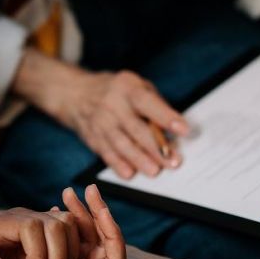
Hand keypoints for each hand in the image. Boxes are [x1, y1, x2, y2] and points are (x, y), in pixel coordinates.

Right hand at [0, 185, 125, 258]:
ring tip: (68, 193)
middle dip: (97, 217)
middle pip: (101, 246)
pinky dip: (62, 221)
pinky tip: (55, 206)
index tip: (100, 208)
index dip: (113, 234)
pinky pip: (64, 240)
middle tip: (88, 190)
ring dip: (79, 216)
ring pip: (83, 240)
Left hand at [0, 205, 82, 258]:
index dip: (38, 253)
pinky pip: (69, 231)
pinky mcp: (44, 230)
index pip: (31, 226)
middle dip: (59, 255)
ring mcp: (34, 220)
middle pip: (56, 222)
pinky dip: (72, 250)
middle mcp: (20, 216)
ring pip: (67, 224)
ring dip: (69, 253)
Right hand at [11, 48, 189, 179]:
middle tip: (172, 161)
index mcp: (127, 87)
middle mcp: (112, 105)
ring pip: (121, 144)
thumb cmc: (116, 91)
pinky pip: (106, 153)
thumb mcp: (136, 85)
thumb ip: (154, 104)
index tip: (183, 130)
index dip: (165, 117)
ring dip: (139, 159)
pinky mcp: (93, 137)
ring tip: (154, 171)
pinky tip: (129, 173)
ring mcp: (100, 122)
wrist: (75, 94)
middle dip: (156, 147)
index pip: (147, 103)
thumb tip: (172, 130)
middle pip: (136, 128)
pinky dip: (118, 164)